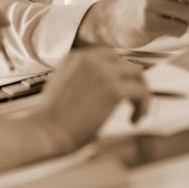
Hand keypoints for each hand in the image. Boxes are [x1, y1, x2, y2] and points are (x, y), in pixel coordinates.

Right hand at [29, 49, 149, 153]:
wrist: (45, 132)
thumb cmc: (51, 120)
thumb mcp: (64, 88)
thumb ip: (81, 80)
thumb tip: (102, 90)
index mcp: (75, 57)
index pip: (108, 55)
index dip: (119, 72)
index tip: (122, 89)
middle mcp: (90, 59)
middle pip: (125, 63)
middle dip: (132, 82)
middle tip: (133, 101)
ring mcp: (103, 73)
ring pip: (137, 74)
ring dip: (141, 93)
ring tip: (136, 113)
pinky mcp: (114, 90)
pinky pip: (141, 92)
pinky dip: (142, 106)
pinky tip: (133, 120)